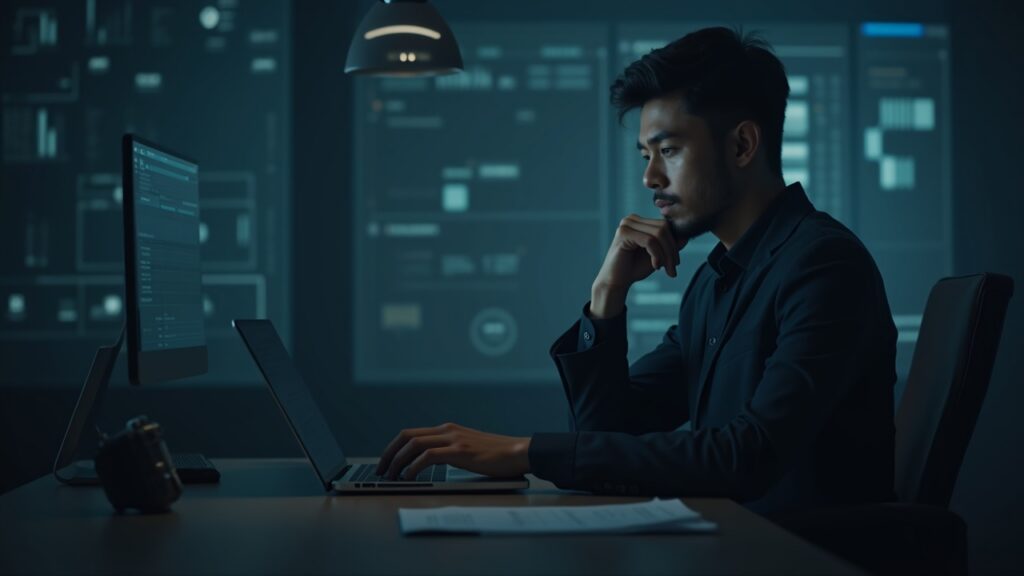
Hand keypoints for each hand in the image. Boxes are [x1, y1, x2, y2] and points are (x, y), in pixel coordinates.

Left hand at [375, 422, 530, 479]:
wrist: (518, 452)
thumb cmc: (496, 455)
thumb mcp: (468, 449)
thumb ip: (451, 451)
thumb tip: (430, 463)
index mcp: (448, 429)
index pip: (411, 433)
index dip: (394, 447)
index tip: (385, 462)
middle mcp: (447, 430)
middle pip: (406, 436)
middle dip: (389, 453)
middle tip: (380, 470)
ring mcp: (453, 439)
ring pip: (413, 444)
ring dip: (397, 461)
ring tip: (391, 476)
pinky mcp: (460, 451)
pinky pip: (428, 456)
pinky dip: (414, 467)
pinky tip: (409, 478)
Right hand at [590, 215, 686, 316]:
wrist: (616, 282)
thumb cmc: (634, 268)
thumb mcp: (658, 256)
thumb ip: (669, 245)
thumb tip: (686, 237)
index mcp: (639, 222)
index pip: (665, 225)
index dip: (674, 243)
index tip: (676, 263)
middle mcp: (632, 219)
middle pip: (664, 228)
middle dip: (672, 250)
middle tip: (673, 269)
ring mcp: (626, 224)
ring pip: (659, 234)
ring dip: (666, 254)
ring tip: (666, 269)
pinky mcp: (624, 233)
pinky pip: (650, 241)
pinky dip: (657, 255)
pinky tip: (655, 267)